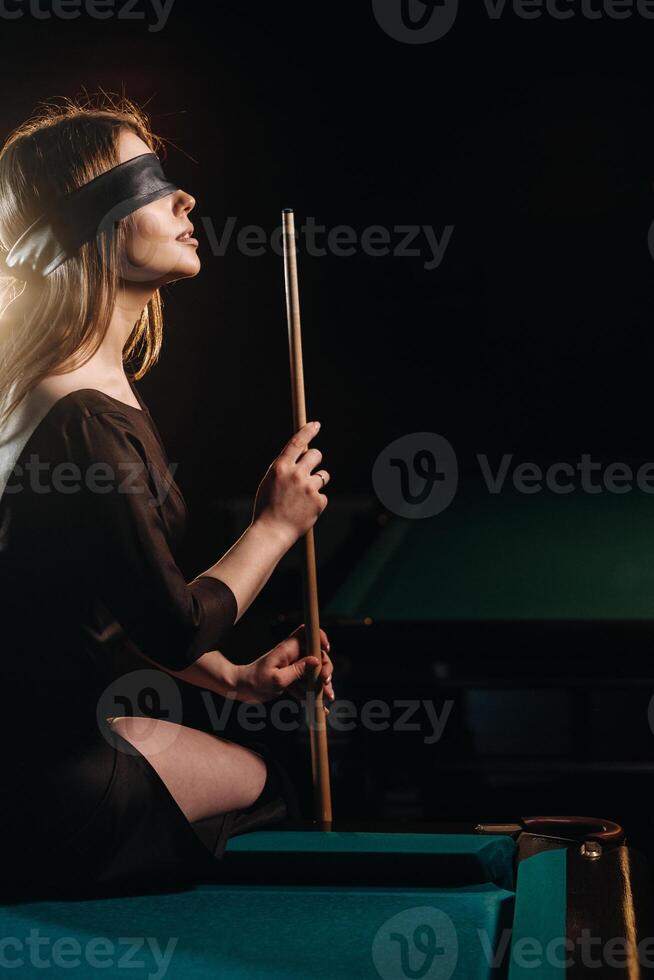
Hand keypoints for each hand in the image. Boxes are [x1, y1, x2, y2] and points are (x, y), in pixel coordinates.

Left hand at [235, 623, 334, 708]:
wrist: (239, 689)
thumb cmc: (255, 682)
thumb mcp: (277, 679)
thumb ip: (298, 670)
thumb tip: (317, 660)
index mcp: (288, 649)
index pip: (307, 631)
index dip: (320, 637)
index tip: (326, 650)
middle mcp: (292, 655)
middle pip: (316, 655)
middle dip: (325, 668)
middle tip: (326, 683)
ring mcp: (292, 666)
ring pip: (313, 672)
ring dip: (322, 684)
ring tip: (328, 698)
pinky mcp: (289, 678)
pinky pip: (305, 684)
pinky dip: (312, 694)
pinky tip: (320, 708)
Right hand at [252, 421, 329, 548]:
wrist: (272, 531)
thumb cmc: (268, 506)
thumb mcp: (270, 481)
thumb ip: (284, 467)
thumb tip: (300, 453)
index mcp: (280, 467)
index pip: (297, 442)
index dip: (308, 431)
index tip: (316, 425)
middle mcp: (296, 474)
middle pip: (316, 454)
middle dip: (315, 459)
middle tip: (309, 470)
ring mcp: (309, 488)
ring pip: (324, 476)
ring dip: (317, 482)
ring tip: (303, 496)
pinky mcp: (319, 501)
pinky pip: (322, 495)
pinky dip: (316, 501)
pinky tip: (304, 510)